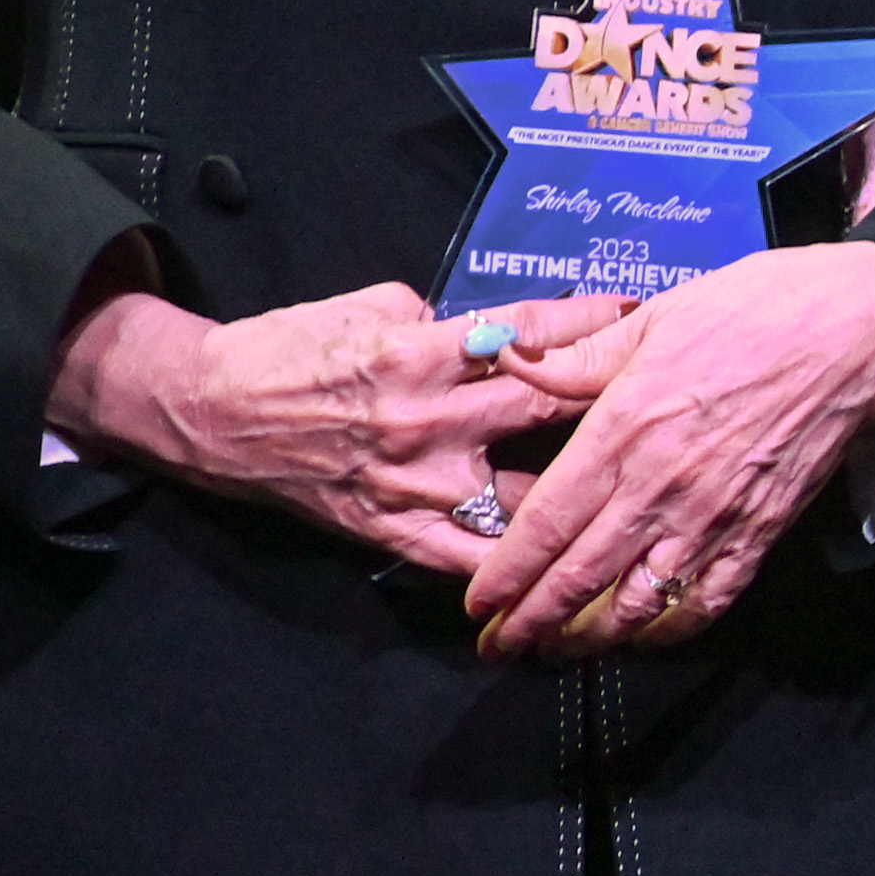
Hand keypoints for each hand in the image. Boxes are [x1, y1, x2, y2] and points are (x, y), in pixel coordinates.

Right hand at [45, 280, 634, 582]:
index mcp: (419, 352)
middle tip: (667, 404)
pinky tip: (565, 568)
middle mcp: (425, 421)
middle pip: (544, 412)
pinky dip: (514, 564)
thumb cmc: (289, 348)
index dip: (590, 320)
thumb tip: (505, 330)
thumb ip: (444, 320)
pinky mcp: (389, 529)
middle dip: (609, 405)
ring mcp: (411, 483)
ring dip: (579, 495)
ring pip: (522, 495)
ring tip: (640, 495)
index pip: (528, 334)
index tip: (640, 312)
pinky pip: (466, 556)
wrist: (207, 410)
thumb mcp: (371, 306)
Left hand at [463, 244, 874, 653]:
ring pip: (640, 600)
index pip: (546, 522)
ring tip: (558, 652)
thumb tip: (509, 357)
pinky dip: (674, 627)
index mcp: (625, 429)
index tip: (478, 604)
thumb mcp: (656, 316)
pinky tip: (648, 635)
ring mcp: (716, 513)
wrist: (861, 328)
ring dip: (592, 637)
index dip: (505, 573)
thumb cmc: (758, 307)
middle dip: (531, 622)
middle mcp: (663, 484)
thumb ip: (578, 354)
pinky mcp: (763, 527)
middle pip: (580, 576)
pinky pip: (711, 596)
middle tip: (497, 649)